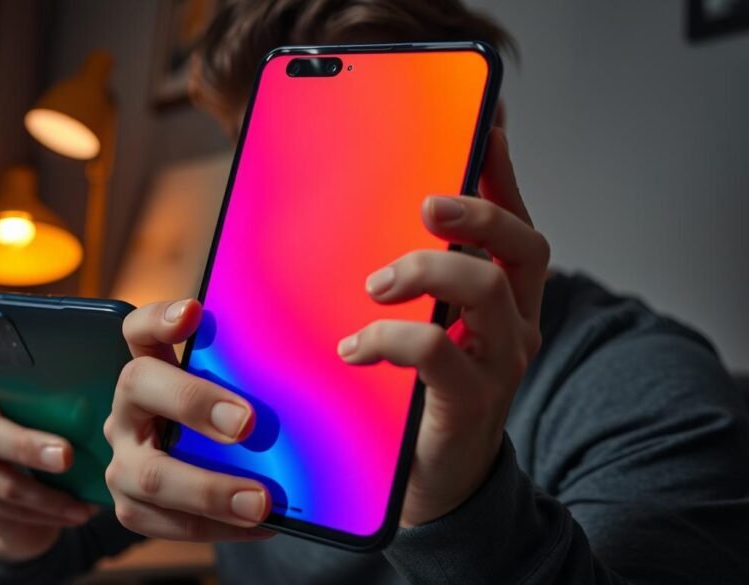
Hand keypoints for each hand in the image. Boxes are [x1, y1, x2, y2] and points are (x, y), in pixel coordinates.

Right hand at [0, 368, 97, 560]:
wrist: (26, 471)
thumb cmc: (52, 425)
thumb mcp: (59, 408)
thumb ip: (69, 402)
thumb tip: (102, 406)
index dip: (21, 396)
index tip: (56, 425)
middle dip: (29, 449)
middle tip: (67, 458)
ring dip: (47, 499)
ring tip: (83, 506)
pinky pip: (2, 509)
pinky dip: (42, 515)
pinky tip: (71, 514)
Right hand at [103, 300, 273, 541]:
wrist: (193, 476)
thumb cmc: (221, 424)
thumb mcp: (227, 395)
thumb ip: (244, 378)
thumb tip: (316, 369)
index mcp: (149, 369)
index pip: (138, 330)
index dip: (160, 317)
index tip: (194, 311)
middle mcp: (127, 409)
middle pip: (138, 386)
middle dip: (193, 403)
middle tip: (246, 423)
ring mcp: (122, 459)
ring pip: (149, 474)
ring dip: (208, 490)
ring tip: (260, 502)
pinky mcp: (131, 506)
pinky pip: (166, 523)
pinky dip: (217, 528)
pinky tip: (260, 526)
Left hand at [337, 127, 549, 525]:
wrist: (431, 482)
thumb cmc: (419, 394)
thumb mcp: (419, 324)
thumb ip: (412, 280)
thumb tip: (371, 221)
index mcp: (504, 298)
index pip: (517, 223)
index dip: (503, 175)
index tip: (486, 128)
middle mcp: (515, 324)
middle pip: (520, 246)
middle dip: (473, 213)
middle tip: (424, 207)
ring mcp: (499, 364)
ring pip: (484, 289)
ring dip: (425, 271)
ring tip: (374, 286)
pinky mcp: (469, 402)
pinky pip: (440, 353)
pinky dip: (391, 339)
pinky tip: (354, 349)